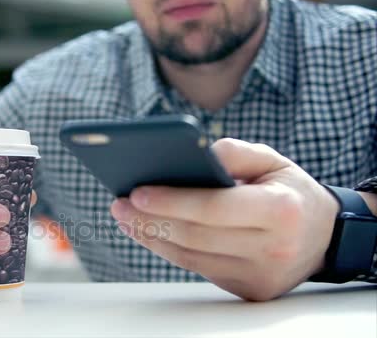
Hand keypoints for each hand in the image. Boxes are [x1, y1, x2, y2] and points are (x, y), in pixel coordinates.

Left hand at [111, 138, 339, 300]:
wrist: (324, 237)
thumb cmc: (289, 190)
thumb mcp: (271, 160)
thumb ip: (233, 153)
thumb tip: (191, 155)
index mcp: (281, 211)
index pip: (214, 208)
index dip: (171, 202)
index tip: (136, 193)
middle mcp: (272, 249)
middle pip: (195, 236)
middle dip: (150, 220)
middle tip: (118, 204)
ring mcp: (260, 276)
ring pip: (190, 258)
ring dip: (152, 237)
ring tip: (124, 216)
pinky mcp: (248, 290)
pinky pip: (198, 268)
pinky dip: (169, 250)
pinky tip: (149, 232)